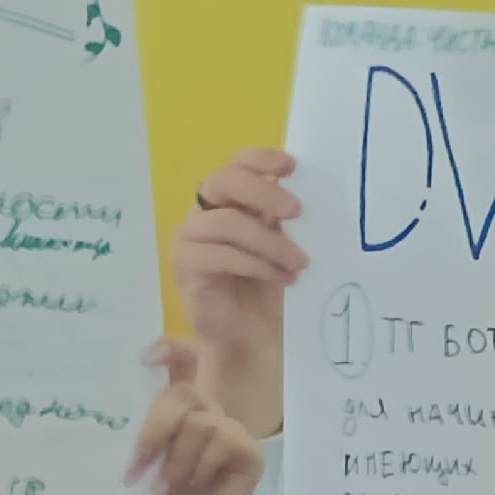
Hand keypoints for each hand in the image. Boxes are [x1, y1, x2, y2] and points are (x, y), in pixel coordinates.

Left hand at [127, 339, 261, 494]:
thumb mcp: (135, 461)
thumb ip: (136, 430)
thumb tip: (111, 401)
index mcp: (172, 411)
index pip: (179, 363)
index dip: (170, 350)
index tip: (144, 357)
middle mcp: (203, 415)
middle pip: (180, 393)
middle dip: (154, 429)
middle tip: (137, 469)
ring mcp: (229, 433)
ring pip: (199, 421)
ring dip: (177, 461)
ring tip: (168, 492)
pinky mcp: (250, 454)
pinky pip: (225, 439)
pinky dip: (203, 465)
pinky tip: (194, 489)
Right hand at [170, 148, 303, 438]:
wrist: (251, 336)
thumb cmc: (269, 287)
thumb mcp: (283, 247)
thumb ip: (284, 221)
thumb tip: (308, 195)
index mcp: (229, 201)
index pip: (236, 165)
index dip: (259, 158)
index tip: (291, 165)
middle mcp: (204, 212)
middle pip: (223, 182)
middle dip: (262, 192)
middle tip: (296, 211)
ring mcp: (190, 238)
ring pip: (226, 223)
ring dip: (268, 241)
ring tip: (299, 263)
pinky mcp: (186, 266)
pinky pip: (220, 255)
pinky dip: (256, 264)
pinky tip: (283, 278)